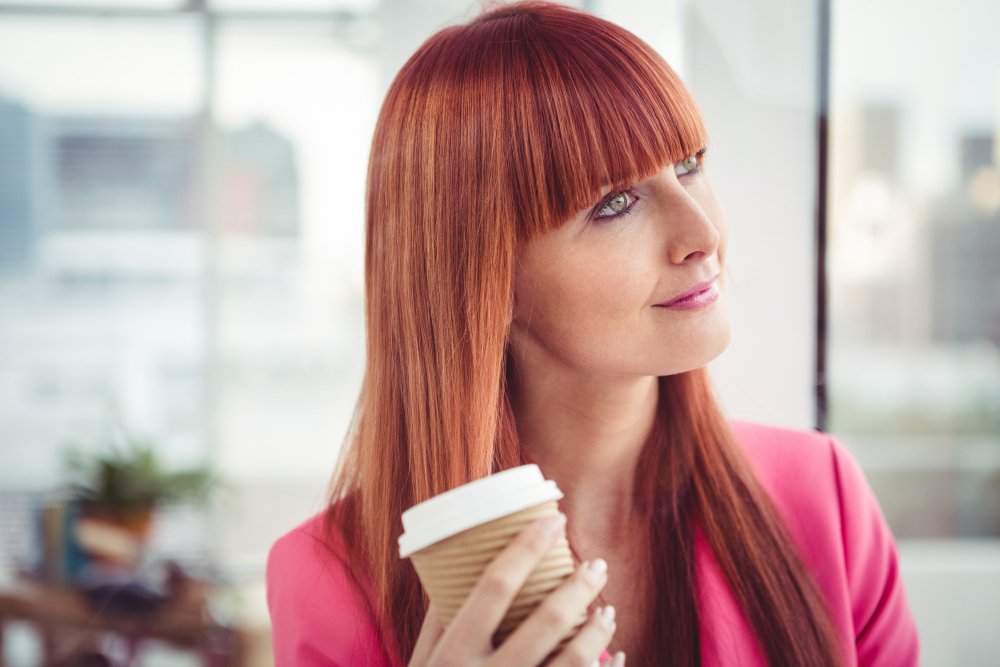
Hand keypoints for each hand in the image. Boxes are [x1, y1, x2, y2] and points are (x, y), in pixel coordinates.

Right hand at [408, 513, 624, 666]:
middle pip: (547, 620)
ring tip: (606, 610)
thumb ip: (437, 622)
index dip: (526, 548)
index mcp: (453, 655)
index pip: (494, 587)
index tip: (553, 521)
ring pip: (575, 663)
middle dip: (579, 586)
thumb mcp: (419, 666)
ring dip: (598, 631)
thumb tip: (451, 568)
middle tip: (596, 565)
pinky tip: (615, 659)